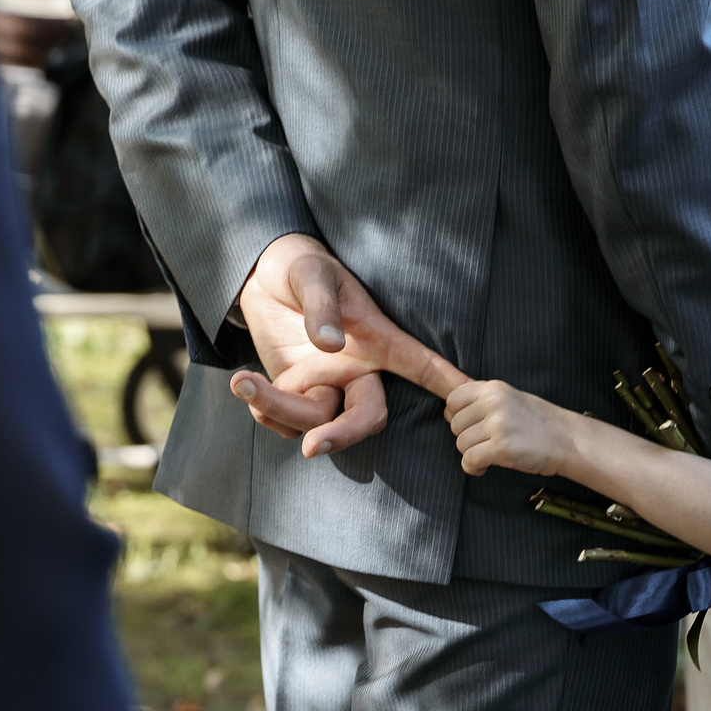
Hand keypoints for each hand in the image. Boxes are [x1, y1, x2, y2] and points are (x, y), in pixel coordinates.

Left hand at [230, 233, 465, 458]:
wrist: (259, 272)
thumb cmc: (298, 264)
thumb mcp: (311, 274)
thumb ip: (321, 306)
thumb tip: (329, 343)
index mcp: (374, 340)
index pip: (418, 364)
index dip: (445, 383)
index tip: (468, 398)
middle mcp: (354, 369)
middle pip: (366, 417)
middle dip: (342, 436)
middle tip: (312, 446)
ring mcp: (324, 382)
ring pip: (316, 421)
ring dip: (279, 412)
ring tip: (243, 381)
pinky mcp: (293, 388)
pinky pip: (285, 419)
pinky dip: (264, 410)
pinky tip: (245, 384)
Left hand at [442, 377, 578, 477]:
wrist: (567, 440)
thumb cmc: (538, 422)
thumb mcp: (509, 398)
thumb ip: (482, 400)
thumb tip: (448, 408)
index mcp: (493, 388)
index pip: (453, 400)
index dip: (457, 416)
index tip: (471, 426)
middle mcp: (493, 403)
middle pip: (455, 425)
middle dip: (466, 438)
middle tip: (486, 442)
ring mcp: (498, 425)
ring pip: (461, 444)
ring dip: (472, 454)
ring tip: (490, 453)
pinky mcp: (501, 448)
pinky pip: (469, 460)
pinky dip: (474, 468)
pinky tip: (486, 466)